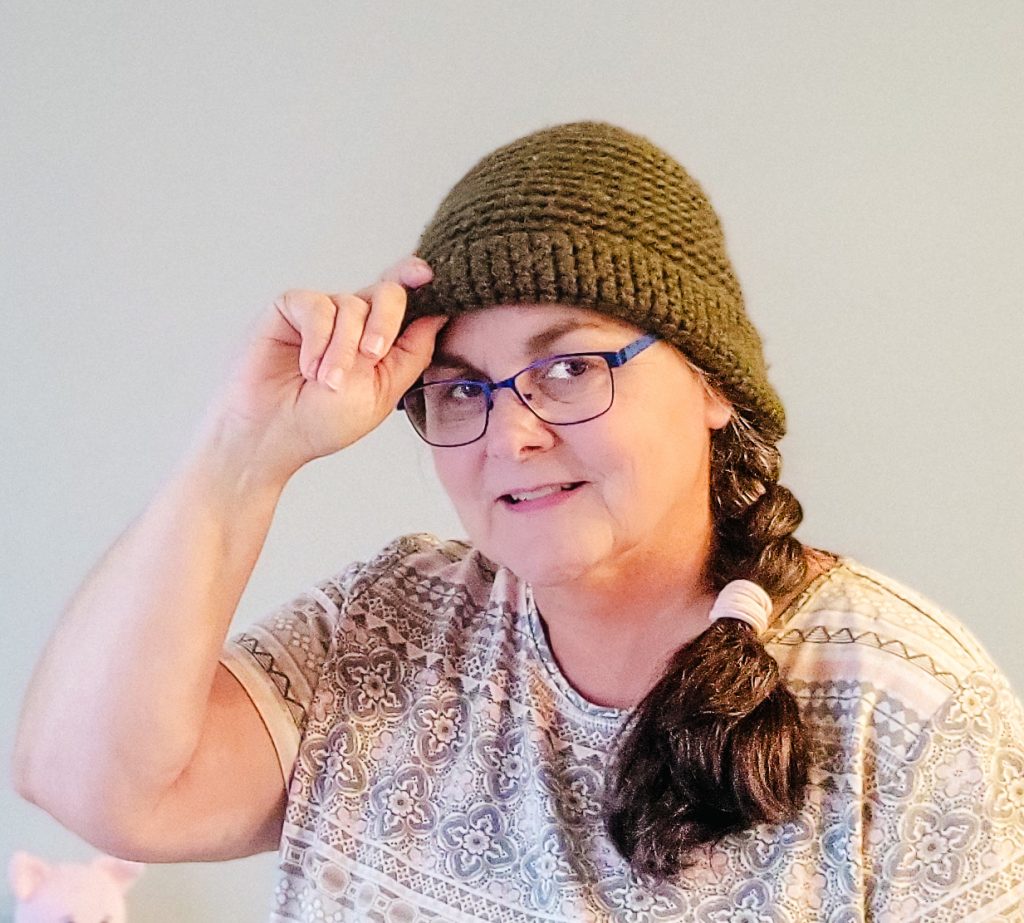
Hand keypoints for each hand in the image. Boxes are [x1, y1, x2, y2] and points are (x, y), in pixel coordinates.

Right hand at [203, 256, 443, 480]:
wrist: (273, 436)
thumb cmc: (323, 421)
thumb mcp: (383, 392)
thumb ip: (412, 353)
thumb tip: (438, 315)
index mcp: (380, 338)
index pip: (405, 298)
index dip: (416, 278)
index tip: (428, 275)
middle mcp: (354, 320)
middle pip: (387, 293)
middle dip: (385, 322)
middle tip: (371, 355)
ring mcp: (324, 312)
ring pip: (352, 305)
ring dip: (343, 350)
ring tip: (327, 382)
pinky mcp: (292, 307)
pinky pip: (318, 308)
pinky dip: (318, 341)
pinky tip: (308, 368)